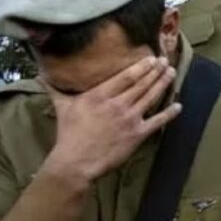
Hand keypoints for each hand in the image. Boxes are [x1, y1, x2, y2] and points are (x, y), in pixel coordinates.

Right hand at [41, 56, 181, 182]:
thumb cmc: (69, 134)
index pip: (126, 76)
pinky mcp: (137, 134)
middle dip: (155, 71)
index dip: (141, 66)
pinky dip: (169, 113)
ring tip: (171, 73)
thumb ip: (56, 90)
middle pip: (141, 84)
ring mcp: (130, 119)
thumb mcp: (63, 108)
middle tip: (165, 61)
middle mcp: (118, 104)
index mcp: (100, 95)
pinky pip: (157, 121)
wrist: (76, 162)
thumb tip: (42, 77)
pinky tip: (178, 105)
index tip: (151, 58)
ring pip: (150, 97)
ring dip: (163, 84)